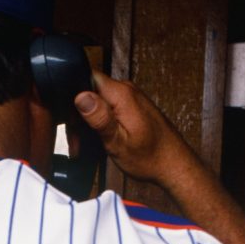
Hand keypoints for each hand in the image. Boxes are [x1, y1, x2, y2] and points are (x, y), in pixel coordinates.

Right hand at [74, 71, 198, 183]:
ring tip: (84, 146)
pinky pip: (108, 107)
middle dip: (78, 116)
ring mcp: (130, 97)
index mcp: (122, 95)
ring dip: (87, 122)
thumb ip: (100, 118)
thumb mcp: (118, 142)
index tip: (71, 121)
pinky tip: (97, 140)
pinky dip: (99, 123)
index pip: (86, 78)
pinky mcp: (132, 105)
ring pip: (97, 100)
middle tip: (76, 143)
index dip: (72, 97)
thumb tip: (80, 96)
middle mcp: (126, 90)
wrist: (174, 165)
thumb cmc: (149, 158)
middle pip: (90, 91)